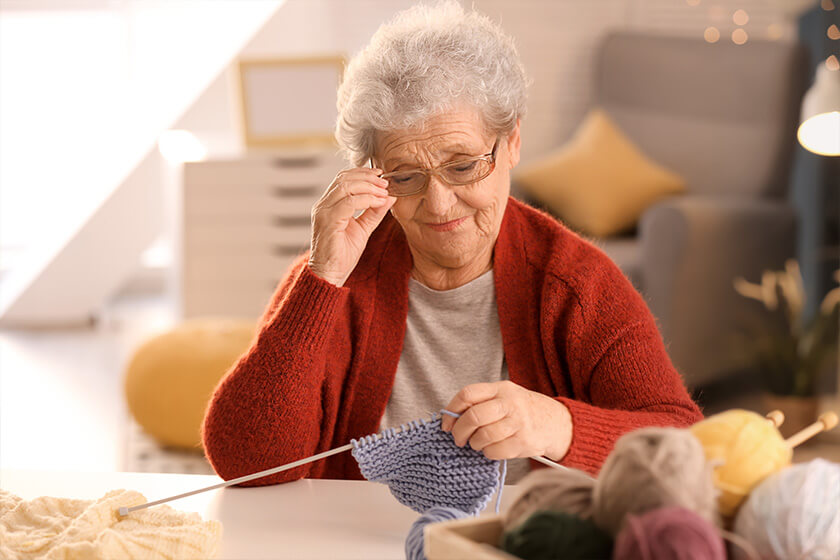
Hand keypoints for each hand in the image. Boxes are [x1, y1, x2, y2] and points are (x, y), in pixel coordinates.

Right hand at [308, 168, 395, 286]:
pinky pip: (349, 203)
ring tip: (384, 192)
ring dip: (369, 186)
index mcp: (329, 205)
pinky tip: (378, 202)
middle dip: (368, 178)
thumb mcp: (363, 229)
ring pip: (346, 186)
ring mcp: (323, 212)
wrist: (330, 275)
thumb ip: (374, 212)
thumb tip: (390, 196)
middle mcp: (323, 206)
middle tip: (385, 183)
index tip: (381, 174)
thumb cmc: (341, 255)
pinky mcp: (328, 222)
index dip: (363, 173)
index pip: (343, 178)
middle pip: (344, 178)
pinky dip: (366, 199)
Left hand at [440, 380, 572, 460]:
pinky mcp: (523, 442)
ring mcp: (518, 422)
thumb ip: (481, 402)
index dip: (451, 410)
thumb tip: (451, 417)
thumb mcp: (505, 396)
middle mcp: (509, 403)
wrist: (556, 422)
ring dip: (475, 443)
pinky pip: (494, 451)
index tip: (447, 423)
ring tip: (478, 443)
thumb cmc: (524, 410)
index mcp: (500, 389)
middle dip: (459, 431)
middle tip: (458, 438)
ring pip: (482, 436)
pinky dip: (488, 453)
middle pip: (473, 416)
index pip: (468, 394)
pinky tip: (493, 448)